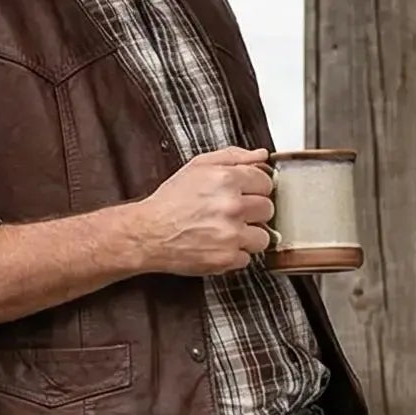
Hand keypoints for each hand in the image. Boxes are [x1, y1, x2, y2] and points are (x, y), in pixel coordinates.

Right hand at [130, 148, 274, 274]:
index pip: (266, 183)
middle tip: (233, 214)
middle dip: (253, 212)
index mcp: (227, 179)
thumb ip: (233, 157)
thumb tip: (261, 156)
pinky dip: (234, 255)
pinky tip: (218, 245)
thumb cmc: (170, 201)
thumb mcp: (198, 167)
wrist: (147, 233)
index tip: (246, 194)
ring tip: (227, 232)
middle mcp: (232, 206)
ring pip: (263, 237)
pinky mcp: (226, 258)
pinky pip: (247, 258)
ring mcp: (231, 234)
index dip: (256, 189)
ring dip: (249, 236)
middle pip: (267, 209)